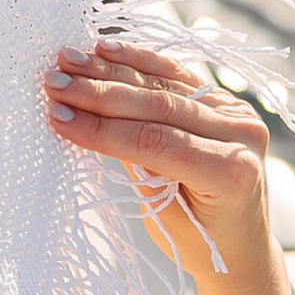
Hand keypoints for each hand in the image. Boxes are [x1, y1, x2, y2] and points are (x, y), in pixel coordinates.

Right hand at [42, 42, 273, 276]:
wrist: (240, 244)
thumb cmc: (201, 241)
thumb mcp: (165, 216)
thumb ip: (137, 167)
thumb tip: (90, 122)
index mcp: (231, 172)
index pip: (154, 141)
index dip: (102, 129)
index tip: (58, 116)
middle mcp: (240, 134)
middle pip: (157, 105)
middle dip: (99, 94)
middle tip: (54, 84)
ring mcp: (235, 111)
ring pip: (163, 83)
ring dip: (110, 70)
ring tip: (67, 61)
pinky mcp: (224, 98)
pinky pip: (175, 73)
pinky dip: (138, 60)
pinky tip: (105, 50)